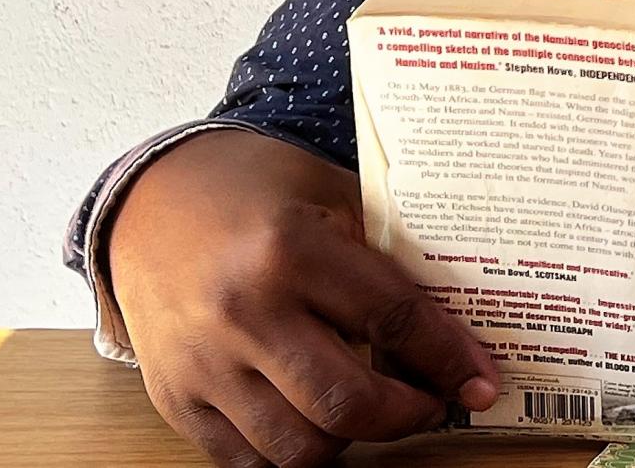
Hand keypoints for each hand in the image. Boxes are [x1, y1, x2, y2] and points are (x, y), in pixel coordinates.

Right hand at [105, 129, 498, 466]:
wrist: (152, 203)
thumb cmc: (258, 192)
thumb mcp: (331, 195)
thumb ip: (385, 255)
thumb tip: (457, 322)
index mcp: (291, 250)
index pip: (393, 319)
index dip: (448, 358)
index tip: (482, 383)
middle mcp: (242, 313)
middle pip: (347, 403)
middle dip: (408, 414)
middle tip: (434, 402)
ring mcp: (203, 365)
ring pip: (299, 447)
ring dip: (352, 440)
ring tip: (374, 408)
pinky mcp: (175, 400)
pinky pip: (247, 460)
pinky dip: (293, 450)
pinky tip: (317, 417)